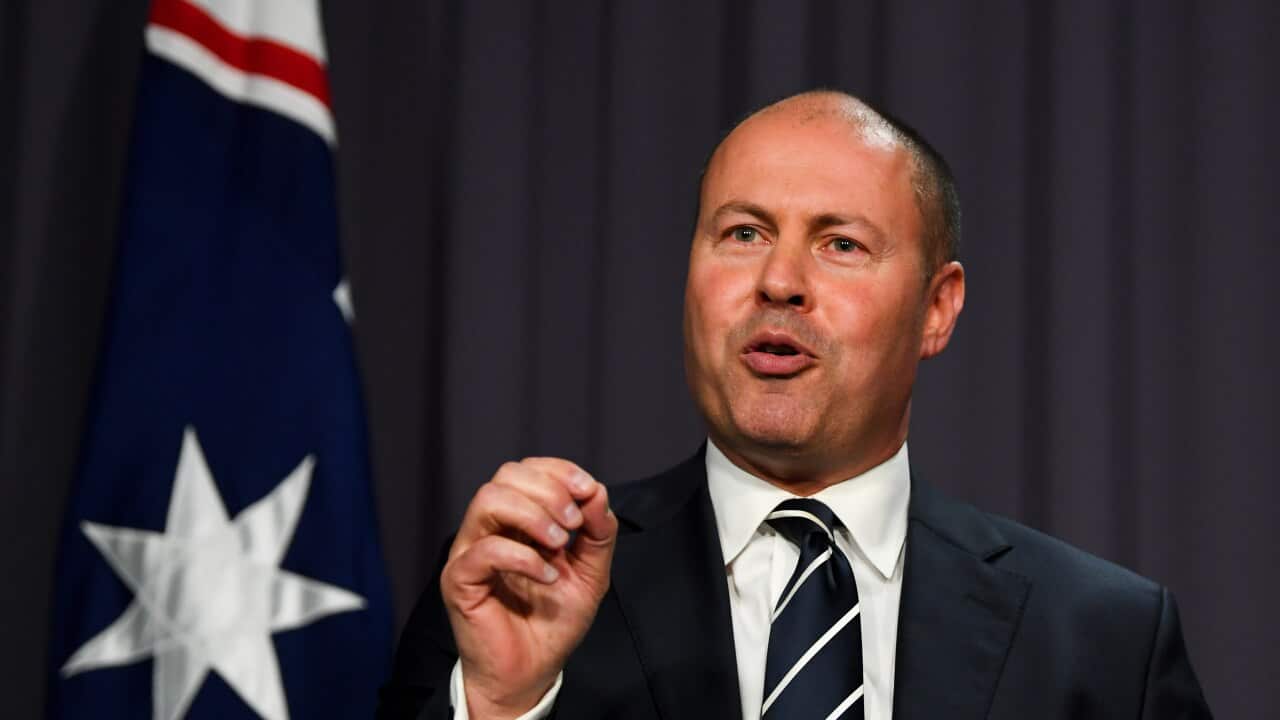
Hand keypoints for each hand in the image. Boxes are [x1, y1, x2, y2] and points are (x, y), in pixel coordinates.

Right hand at [441, 458, 616, 718]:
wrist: (533, 672)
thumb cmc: (553, 623)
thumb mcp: (591, 573)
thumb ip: (598, 532)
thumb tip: (597, 492)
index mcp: (516, 520)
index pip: (526, 470)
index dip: (558, 471)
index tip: (587, 491)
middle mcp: (489, 529)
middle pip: (506, 475)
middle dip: (549, 490)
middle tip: (574, 524)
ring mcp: (471, 552)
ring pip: (488, 500)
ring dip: (533, 515)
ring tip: (560, 544)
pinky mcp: (460, 580)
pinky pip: (484, 550)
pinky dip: (523, 557)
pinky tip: (547, 576)